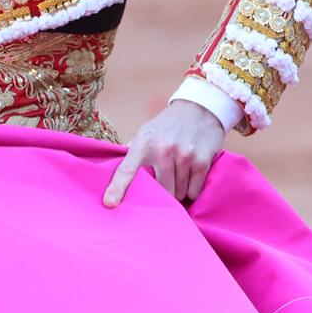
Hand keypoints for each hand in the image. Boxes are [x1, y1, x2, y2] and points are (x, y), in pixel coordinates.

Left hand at [103, 100, 225, 207]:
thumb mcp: (146, 133)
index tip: (109, 203)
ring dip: (179, 190)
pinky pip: (194, 191)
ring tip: (179, 175)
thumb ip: (131, 152)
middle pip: (161, 191)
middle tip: (165, 183)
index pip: (127, 169)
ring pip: (179, 193)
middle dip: (163, 194)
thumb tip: (111, 168)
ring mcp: (184, 156)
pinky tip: (191, 175)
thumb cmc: (167, 125)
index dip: (117, 188)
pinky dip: (192, 189)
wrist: (199, 108)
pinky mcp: (202, 162)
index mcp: (144, 143)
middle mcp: (163, 150)